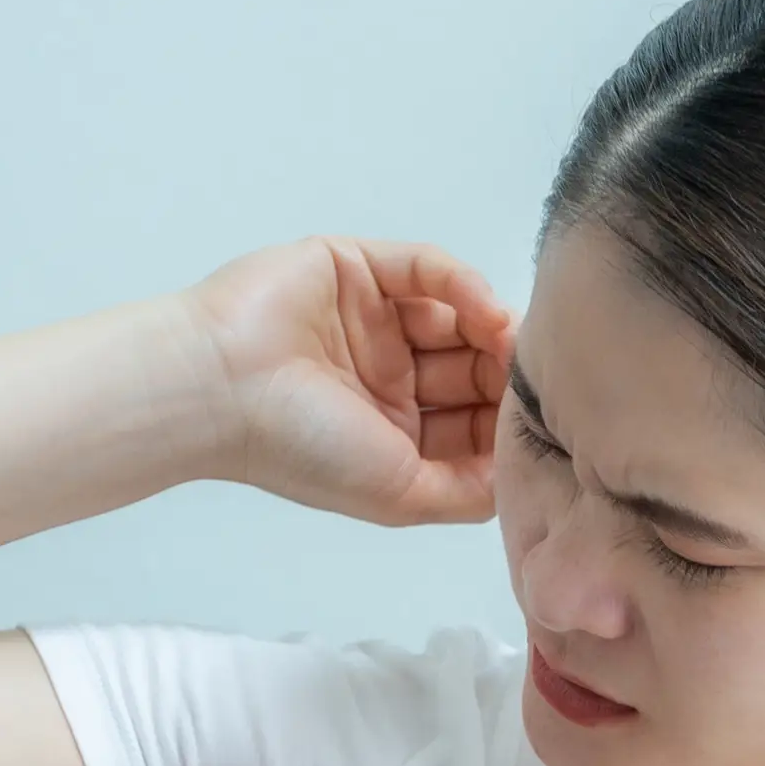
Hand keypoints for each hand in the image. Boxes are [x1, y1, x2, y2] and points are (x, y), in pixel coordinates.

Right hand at [175, 237, 517, 526]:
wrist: (218, 388)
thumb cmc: (299, 448)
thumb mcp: (401, 496)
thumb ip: (467, 493)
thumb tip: (522, 478)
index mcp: (398, 433)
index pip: (475, 421)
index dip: (511, 419)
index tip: (546, 419)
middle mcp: (390, 378)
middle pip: (475, 367)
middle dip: (508, 372)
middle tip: (540, 374)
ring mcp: (375, 322)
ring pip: (458, 317)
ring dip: (493, 328)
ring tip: (514, 341)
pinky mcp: (359, 269)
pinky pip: (426, 270)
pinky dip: (462, 284)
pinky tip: (485, 309)